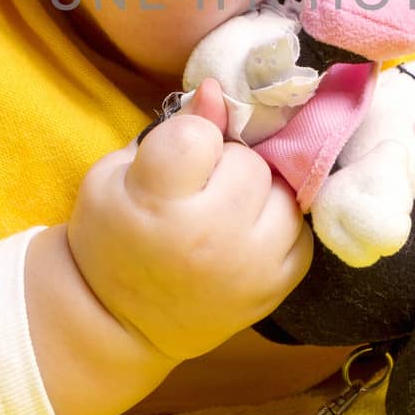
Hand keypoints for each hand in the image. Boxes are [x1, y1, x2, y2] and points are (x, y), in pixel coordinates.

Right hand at [66, 77, 313, 362]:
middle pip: (250, 161)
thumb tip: (219, 91)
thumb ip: (172, 128)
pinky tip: (244, 234)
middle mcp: (213, 236)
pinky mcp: (278, 288)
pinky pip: (301, 230)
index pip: (202, 135)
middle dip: (228, 164)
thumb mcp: (116, 176)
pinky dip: (277, 225)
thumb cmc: (113, 237)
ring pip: (284, 191)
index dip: (190, 137)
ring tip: (224, 211)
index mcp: (160, 204)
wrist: (121, 323)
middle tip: (199, 189)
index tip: (176, 159)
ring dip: (258, 193)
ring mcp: (252, 266)